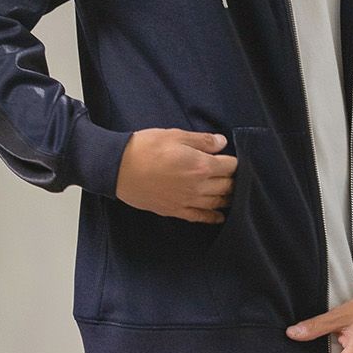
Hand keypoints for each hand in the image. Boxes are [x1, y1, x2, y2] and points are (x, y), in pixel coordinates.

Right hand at [115, 128, 236, 221]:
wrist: (118, 168)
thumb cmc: (145, 148)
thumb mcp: (175, 135)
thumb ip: (202, 140)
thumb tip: (222, 142)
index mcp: (201, 165)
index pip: (230, 166)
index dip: (233, 161)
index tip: (230, 158)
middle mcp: (198, 186)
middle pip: (227, 186)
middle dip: (232, 179)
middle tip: (231, 174)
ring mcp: (187, 201)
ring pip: (217, 202)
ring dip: (227, 197)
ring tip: (230, 193)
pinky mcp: (175, 210)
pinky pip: (200, 217)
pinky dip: (212, 217)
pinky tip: (220, 216)